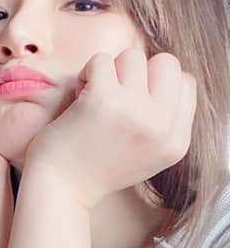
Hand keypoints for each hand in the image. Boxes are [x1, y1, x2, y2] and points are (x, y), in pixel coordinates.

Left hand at [25, 49, 195, 209]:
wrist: (61, 191)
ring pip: (133, 56)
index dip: (156, 84)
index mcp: (176, 142)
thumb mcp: (148, 156)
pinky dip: (87, 73)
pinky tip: (79, 97)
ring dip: (110, 71)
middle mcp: (161, 127)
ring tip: (94, 98)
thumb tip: (166, 77)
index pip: (186, 83)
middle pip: (167, 63)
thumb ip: (164, 123)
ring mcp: (135, 111)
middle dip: (137, 72)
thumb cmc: (96, 169)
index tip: (133, 103)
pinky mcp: (104, 100)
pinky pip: (102, 59)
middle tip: (115, 96)